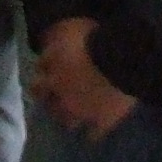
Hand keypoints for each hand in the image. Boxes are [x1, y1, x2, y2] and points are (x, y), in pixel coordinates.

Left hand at [31, 17, 136, 139]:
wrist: (121, 62)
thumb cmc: (93, 40)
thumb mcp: (69, 28)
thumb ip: (57, 35)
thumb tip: (46, 38)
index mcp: (53, 72)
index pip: (40, 74)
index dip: (43, 70)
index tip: (46, 69)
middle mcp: (62, 96)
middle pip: (47, 103)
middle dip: (48, 101)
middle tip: (51, 98)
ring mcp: (81, 112)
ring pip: (67, 122)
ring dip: (67, 118)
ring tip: (71, 116)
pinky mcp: (101, 122)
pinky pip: (94, 134)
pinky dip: (93, 133)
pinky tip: (94, 133)